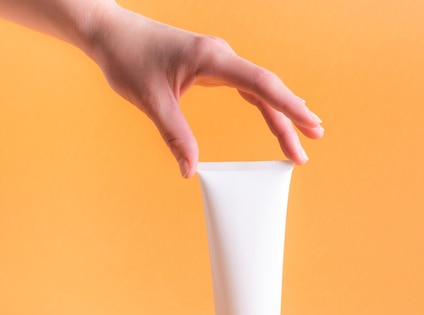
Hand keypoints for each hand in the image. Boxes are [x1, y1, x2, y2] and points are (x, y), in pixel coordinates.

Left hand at [86, 3, 323, 177]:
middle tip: (312, 141)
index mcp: (213, 59)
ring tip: (301, 135)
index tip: (311, 124)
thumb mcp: (151, 101)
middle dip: (291, 116)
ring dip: (280, 111)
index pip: (262, 84)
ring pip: (259, 88)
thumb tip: (191, 171)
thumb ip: (175, 135)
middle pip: (267, 88)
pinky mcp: (211, 65)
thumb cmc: (127, 59)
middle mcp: (222, 56)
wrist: (111, 33)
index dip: (289, 106)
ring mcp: (218, 60)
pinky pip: (246, 86)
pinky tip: (274, 115)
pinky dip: (263, 103)